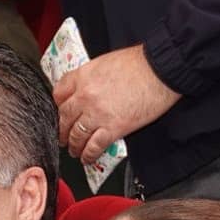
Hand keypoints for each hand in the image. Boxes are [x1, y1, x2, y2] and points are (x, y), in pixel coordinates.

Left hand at [53, 45, 180, 164]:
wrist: (161, 69)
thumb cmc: (141, 63)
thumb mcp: (107, 61)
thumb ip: (92, 76)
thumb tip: (89, 88)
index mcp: (83, 76)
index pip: (59, 94)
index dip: (58, 106)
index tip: (60, 113)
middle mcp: (85, 96)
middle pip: (64, 118)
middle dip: (62, 130)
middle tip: (63, 136)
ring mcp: (97, 114)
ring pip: (76, 135)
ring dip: (73, 145)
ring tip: (74, 150)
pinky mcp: (113, 128)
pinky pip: (93, 147)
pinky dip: (88, 155)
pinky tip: (87, 158)